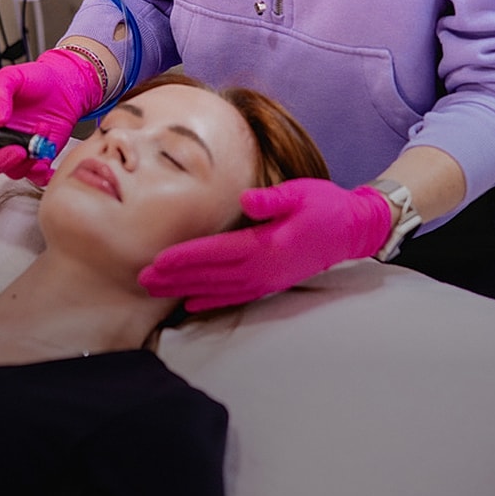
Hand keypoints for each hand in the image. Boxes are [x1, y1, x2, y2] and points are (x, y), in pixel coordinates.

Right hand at [0, 49, 104, 182]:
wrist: (63, 85)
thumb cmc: (33, 80)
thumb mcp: (11, 77)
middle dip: (0, 161)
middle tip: (16, 149)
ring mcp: (17, 151)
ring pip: (11, 171)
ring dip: (24, 162)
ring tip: (38, 137)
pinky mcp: (37, 157)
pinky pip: (35, 175)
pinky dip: (41, 173)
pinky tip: (45, 161)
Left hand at [139, 178, 391, 309]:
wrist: (353, 230)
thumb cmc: (325, 205)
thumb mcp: (301, 192)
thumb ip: (272, 199)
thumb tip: (244, 200)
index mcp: (266, 245)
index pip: (215, 253)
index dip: (184, 258)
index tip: (156, 261)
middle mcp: (263, 269)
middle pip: (210, 275)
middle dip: (174, 278)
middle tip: (142, 279)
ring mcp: (267, 280)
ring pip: (217, 289)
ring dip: (185, 289)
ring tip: (156, 290)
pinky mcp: (271, 284)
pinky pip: (235, 297)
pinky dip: (211, 301)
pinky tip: (191, 303)